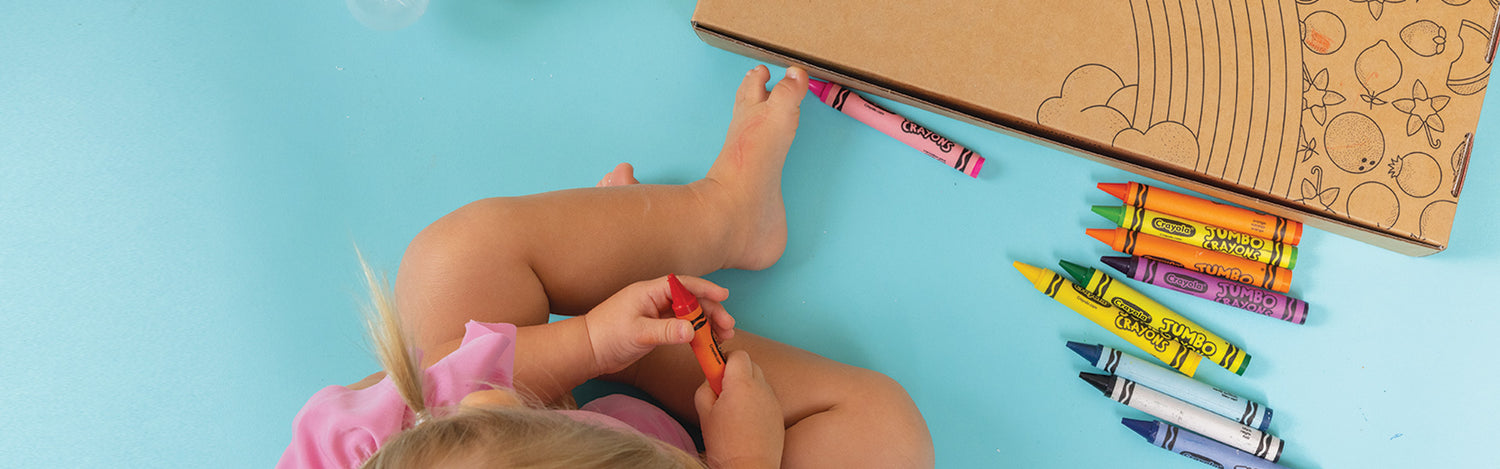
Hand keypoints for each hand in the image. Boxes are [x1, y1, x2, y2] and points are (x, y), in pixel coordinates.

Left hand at [583, 275, 734, 375]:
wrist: (588, 351)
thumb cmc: (607, 335)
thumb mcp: (638, 334)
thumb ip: (665, 332)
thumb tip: (692, 332)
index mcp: (649, 292)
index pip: (683, 285)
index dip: (704, 288)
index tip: (723, 296)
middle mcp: (655, 300)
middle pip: (691, 300)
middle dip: (711, 311)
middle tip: (727, 326)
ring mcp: (656, 314)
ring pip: (689, 315)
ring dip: (707, 324)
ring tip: (723, 336)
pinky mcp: (656, 328)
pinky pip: (682, 327)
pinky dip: (696, 334)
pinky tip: (707, 342)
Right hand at [695, 351, 784, 468]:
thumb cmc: (725, 444)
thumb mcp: (704, 413)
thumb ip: (705, 387)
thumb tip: (710, 378)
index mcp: (741, 384)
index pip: (738, 354)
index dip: (724, 359)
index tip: (715, 369)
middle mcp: (761, 387)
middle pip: (750, 364)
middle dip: (736, 371)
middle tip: (722, 389)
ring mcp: (773, 400)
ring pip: (759, 380)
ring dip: (747, 386)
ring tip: (734, 408)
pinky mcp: (779, 414)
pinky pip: (766, 397)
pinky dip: (756, 400)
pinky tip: (746, 419)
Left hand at [720, 65, 808, 171]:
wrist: (740, 200)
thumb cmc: (755, 154)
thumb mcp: (777, 113)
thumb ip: (788, 92)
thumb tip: (797, 72)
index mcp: (750, 112)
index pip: (752, 87)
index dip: (758, 77)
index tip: (762, 69)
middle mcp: (745, 130)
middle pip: (747, 104)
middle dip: (752, 91)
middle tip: (758, 79)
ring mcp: (749, 153)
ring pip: (749, 126)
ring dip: (756, 115)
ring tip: (761, 109)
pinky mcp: (757, 174)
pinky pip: (760, 154)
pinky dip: (764, 146)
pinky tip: (768, 151)